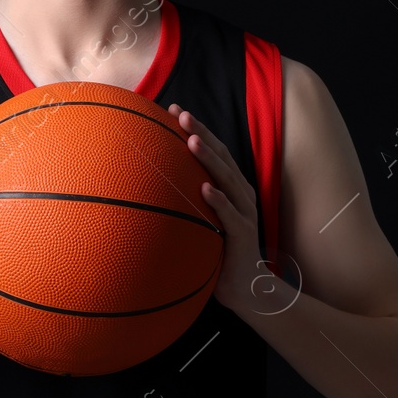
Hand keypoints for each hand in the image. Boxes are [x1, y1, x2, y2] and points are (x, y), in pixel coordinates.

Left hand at [169, 103, 264, 312]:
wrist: (246, 288)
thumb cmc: (218, 252)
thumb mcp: (201, 222)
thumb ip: (186, 202)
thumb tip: (150, 185)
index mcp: (231, 187)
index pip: (213, 151)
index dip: (196, 128)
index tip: (173, 109)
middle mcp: (240, 193)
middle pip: (221, 156)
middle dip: (200, 132)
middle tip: (180, 114)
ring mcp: (244, 212)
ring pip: (227, 179)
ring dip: (209, 158)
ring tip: (191, 140)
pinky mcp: (244, 235)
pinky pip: (231, 215)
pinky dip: (219, 201)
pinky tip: (205, 189)